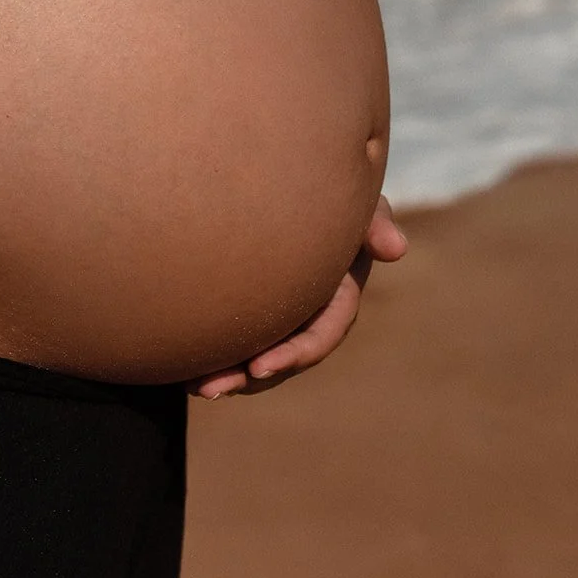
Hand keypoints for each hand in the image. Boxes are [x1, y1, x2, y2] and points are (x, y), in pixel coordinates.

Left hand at [190, 195, 408, 398]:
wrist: (304, 189)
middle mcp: (310, 314)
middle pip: (282, 356)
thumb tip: (396, 249)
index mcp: (338, 298)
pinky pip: (238, 336)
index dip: (292, 355)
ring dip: (226, 374)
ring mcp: (283, 314)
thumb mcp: (360, 206)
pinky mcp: (255, 307)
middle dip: (248, 377)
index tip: (258, 368)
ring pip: (257, 353)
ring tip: (191, 386)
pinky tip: (181, 364)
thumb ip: (373, 222)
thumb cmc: (337, 195)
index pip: (319, 335)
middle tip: (211, 388)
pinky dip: (215, 351)